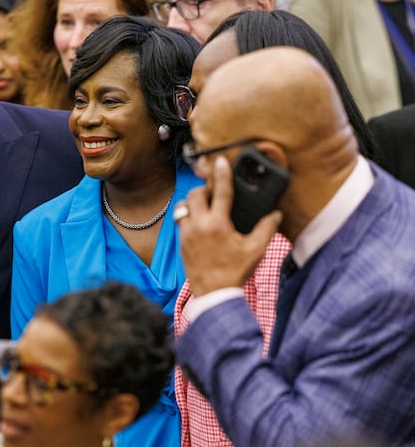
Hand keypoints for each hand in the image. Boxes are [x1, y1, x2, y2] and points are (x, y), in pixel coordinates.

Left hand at [176, 156, 280, 296]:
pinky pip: (180, 221)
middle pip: (196, 194)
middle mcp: (198, 225)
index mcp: (218, 224)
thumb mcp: (255, 251)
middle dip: (205, 189)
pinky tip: (200, 222)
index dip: (222, 174)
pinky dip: (189, 216)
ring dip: (193, 202)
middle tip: (215, 192)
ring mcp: (186, 234)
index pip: (220, 191)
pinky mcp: (181, 242)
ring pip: (183, 206)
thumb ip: (266, 230)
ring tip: (206, 207)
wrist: (213, 294)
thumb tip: (275, 215)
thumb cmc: (234, 272)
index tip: (221, 161)